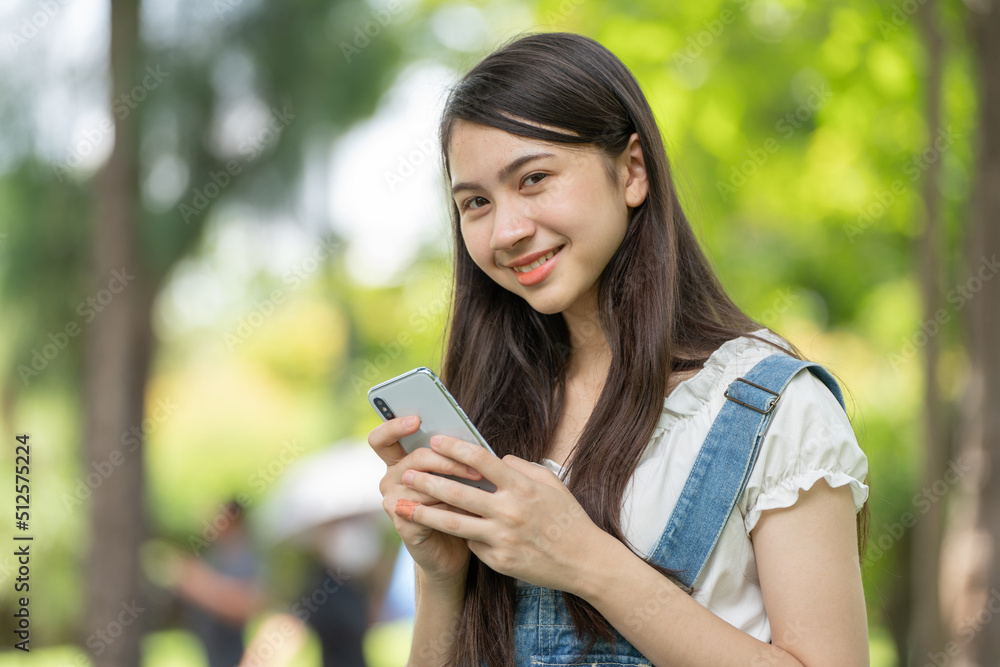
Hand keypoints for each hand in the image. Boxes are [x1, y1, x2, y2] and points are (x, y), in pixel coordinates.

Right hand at [368, 416, 483, 583]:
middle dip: (449, 461)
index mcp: (400, 461)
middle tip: (476, 469)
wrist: (453, 548)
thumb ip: (452, 457)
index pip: (382, 438)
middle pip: (415, 458)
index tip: (417, 419)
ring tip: (480, 490)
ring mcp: (392, 501)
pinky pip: (426, 508)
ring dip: (455, 486)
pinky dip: (449, 509)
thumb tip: (470, 440)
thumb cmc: (456, 505)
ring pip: (423, 483)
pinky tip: (466, 512)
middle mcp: (390, 478)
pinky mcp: (402, 521)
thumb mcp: (454, 476)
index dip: (394, 426)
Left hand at [398, 434, 605, 594]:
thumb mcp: (551, 484)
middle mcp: (509, 511)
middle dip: (428, 480)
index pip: (481, 460)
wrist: (584, 561)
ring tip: (401, 504)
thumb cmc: (569, 518)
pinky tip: (446, 527)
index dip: (456, 448)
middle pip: (458, 492)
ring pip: (453, 522)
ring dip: (424, 511)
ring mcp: (502, 538)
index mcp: (522, 487)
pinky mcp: (498, 560)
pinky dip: (461, 533)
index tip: (436, 440)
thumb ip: (522, 468)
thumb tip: (497, 458)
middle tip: (407, 472)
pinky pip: (472, 542)